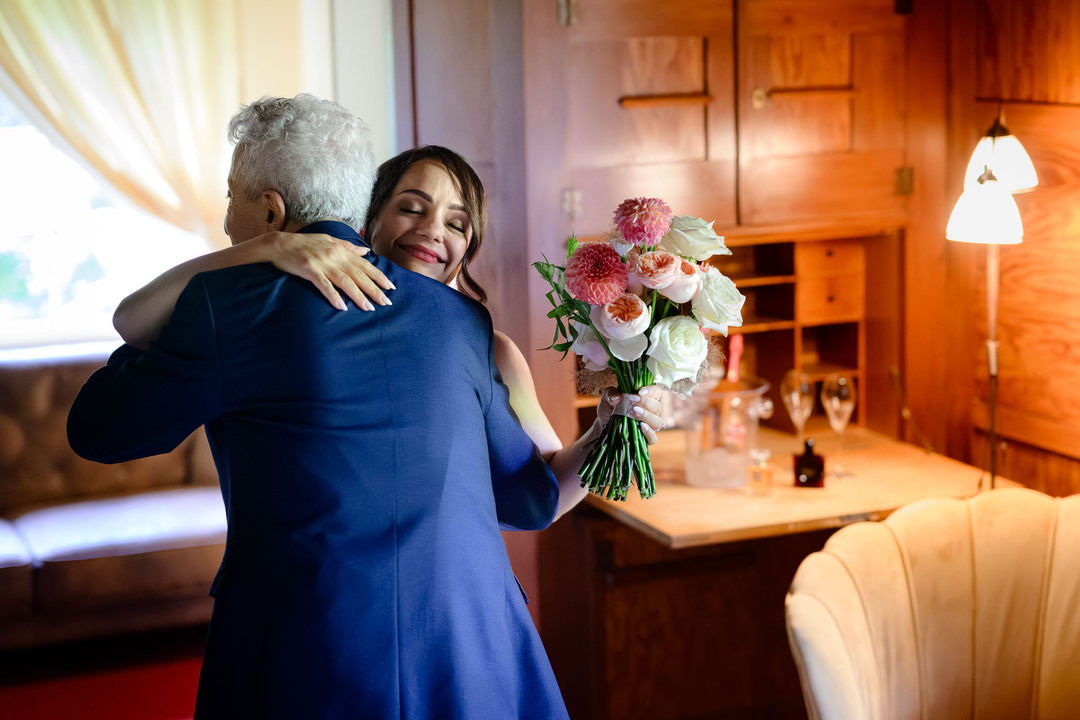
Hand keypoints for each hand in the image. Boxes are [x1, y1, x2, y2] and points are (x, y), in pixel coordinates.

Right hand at [259, 232, 394, 310]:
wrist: (279, 243)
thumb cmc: (304, 243)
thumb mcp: (328, 240)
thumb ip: (348, 247)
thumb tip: (366, 251)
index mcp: (340, 250)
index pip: (364, 264)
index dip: (378, 276)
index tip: (390, 287)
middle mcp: (334, 256)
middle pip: (358, 275)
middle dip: (374, 289)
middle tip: (386, 302)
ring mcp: (322, 263)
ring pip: (345, 281)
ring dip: (358, 295)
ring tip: (369, 308)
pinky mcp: (309, 270)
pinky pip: (324, 285)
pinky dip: (334, 296)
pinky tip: (342, 307)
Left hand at [596, 385, 664, 443]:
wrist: (603, 426)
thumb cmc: (609, 410)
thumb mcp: (606, 399)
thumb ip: (610, 394)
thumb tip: (618, 398)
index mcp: (645, 399)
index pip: (656, 392)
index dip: (651, 391)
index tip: (640, 391)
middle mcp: (650, 412)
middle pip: (657, 406)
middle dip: (646, 403)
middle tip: (634, 402)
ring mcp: (649, 426)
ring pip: (657, 422)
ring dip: (647, 416)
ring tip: (635, 412)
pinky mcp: (645, 439)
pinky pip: (653, 438)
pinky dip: (649, 433)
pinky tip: (641, 426)